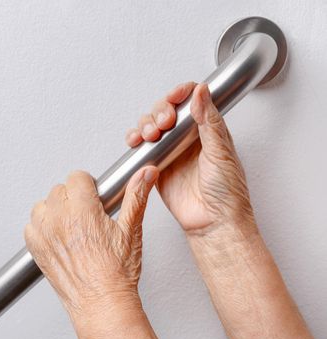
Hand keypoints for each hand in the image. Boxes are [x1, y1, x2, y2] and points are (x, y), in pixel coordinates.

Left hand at [25, 168, 161, 338]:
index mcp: (82, 210)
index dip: (89, 186)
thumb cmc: (117, 273)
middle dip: (74, 198)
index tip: (95, 197)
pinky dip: (43, 227)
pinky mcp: (35, 247)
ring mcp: (44, 233)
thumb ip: (136, 196)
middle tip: (88, 215)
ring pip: (43, 205)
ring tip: (73, 226)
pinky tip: (60, 237)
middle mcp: (59, 219)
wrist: (101, 303)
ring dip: (56, 210)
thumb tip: (145, 173)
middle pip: (60, 189)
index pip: (77, 177)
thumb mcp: (131, 230)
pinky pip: (31, 225)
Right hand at [127, 82, 317, 338]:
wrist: (213, 223)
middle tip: (164, 123)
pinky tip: (137, 142)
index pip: (192, 100)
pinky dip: (135, 141)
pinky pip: (142, 148)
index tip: (175, 97)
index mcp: (208, 130)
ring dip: (146, 124)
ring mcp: (171, 152)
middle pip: (166, 110)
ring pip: (151, 126)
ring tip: (150, 134)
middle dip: (160, 111)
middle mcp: (188, 138)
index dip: (181, 93)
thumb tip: (202, 92)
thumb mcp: (221, 152)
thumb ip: (209, 121)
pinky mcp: (157, 166)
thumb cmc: (227, 193)